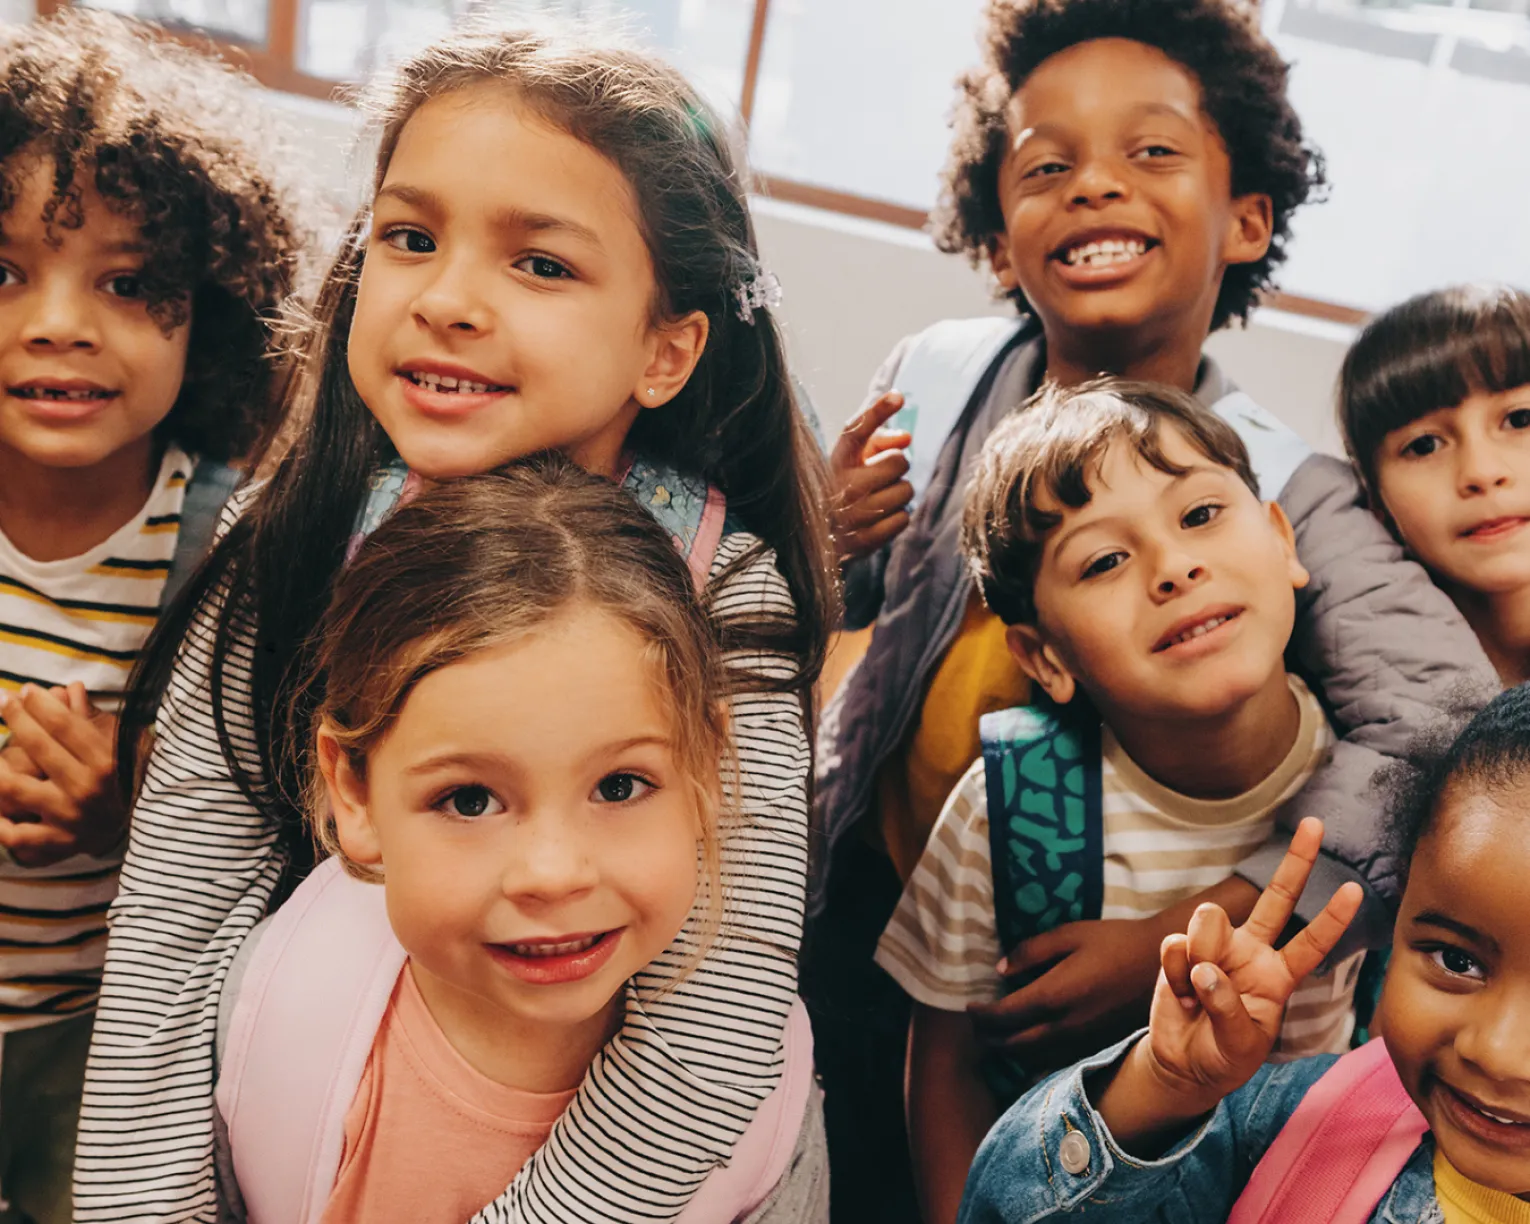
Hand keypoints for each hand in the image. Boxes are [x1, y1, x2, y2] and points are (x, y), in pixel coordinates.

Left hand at [0, 682, 125, 866]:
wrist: (153, 826)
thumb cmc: (132, 777)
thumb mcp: (123, 744)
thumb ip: (95, 719)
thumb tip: (70, 687)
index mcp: (106, 762)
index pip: (64, 724)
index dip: (40, 703)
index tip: (26, 689)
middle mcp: (86, 789)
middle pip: (38, 746)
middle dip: (16, 717)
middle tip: (2, 700)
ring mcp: (68, 816)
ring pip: (14, 787)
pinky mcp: (58, 841)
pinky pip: (16, 835)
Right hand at [829, 391, 913, 562]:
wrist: (822, 537)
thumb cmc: (846, 487)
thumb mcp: (856, 459)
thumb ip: (881, 440)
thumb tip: (906, 437)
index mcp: (838, 459)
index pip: (856, 430)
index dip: (878, 412)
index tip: (898, 397)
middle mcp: (841, 484)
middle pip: (899, 461)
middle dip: (897, 467)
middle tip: (881, 476)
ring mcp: (851, 514)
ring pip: (906, 491)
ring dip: (898, 495)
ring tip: (878, 499)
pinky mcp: (862, 541)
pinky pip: (903, 519)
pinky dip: (896, 519)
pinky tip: (878, 520)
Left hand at [969, 877, 1260, 1070]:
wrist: (1166, 965)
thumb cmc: (1114, 942)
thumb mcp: (1070, 934)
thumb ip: (1031, 951)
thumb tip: (1000, 969)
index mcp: (1055, 995)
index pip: (1004, 1016)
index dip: (981, 1015)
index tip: (968, 1008)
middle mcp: (1066, 1025)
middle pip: (1014, 1044)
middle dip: (989, 1039)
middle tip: (977, 1028)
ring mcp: (1083, 1041)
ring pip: (1034, 1059)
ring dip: (1010, 1052)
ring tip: (997, 1039)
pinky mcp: (1098, 1046)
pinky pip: (1058, 1062)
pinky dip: (1036, 1059)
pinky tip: (1031, 1049)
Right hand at [1143, 818, 1362, 1103]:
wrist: (1182, 1063)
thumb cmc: (1223, 1056)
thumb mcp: (1240, 1044)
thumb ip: (1228, 1006)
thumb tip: (1204, 966)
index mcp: (1278, 976)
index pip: (1311, 943)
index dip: (1332, 917)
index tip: (1356, 889)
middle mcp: (1250, 952)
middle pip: (1276, 898)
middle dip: (1297, 861)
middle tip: (1315, 824)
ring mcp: (1214, 948)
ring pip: (1209, 923)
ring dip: (1200, 956)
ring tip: (1196, 992)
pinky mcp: (1179, 951)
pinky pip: (1175, 947)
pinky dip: (1174, 974)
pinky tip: (1180, 994)